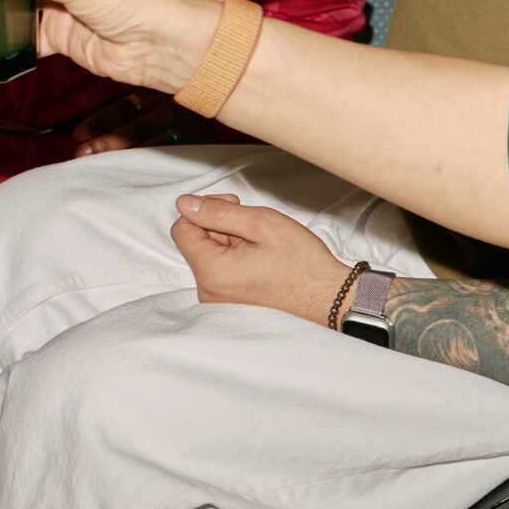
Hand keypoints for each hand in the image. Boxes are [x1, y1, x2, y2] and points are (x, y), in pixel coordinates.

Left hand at [73, 93, 212, 157]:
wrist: (216, 121)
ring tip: (98, 169)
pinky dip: (145, 170)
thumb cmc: (173, 120)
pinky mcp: (197, 147)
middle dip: (104, 142)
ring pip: (149, 146)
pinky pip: (166, 161)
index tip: (77, 135)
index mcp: (158, 92)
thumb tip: (86, 132)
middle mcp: (173, 107)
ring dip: (121, 159)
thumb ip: (129, 113)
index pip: (123, 107)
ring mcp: (188, 128)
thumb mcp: (154, 105)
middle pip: (133, 127)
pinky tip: (129, 177)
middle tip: (82, 155)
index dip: (98, 122)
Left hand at [168, 194, 352, 323]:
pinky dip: (236, 259)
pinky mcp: (230, 304)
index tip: (232, 207)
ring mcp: (219, 301)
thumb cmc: (302, 264)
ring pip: (210, 255)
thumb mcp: (261, 223)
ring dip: (231, 242)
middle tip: (255, 229)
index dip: (204, 209)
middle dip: (221, 227)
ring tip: (262, 248)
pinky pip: (221, 271)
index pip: (182, 228)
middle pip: (197, 242)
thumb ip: (218, 212)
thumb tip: (185, 204)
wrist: (327, 297)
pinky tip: (260, 261)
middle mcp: (209, 292)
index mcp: (212, 273)